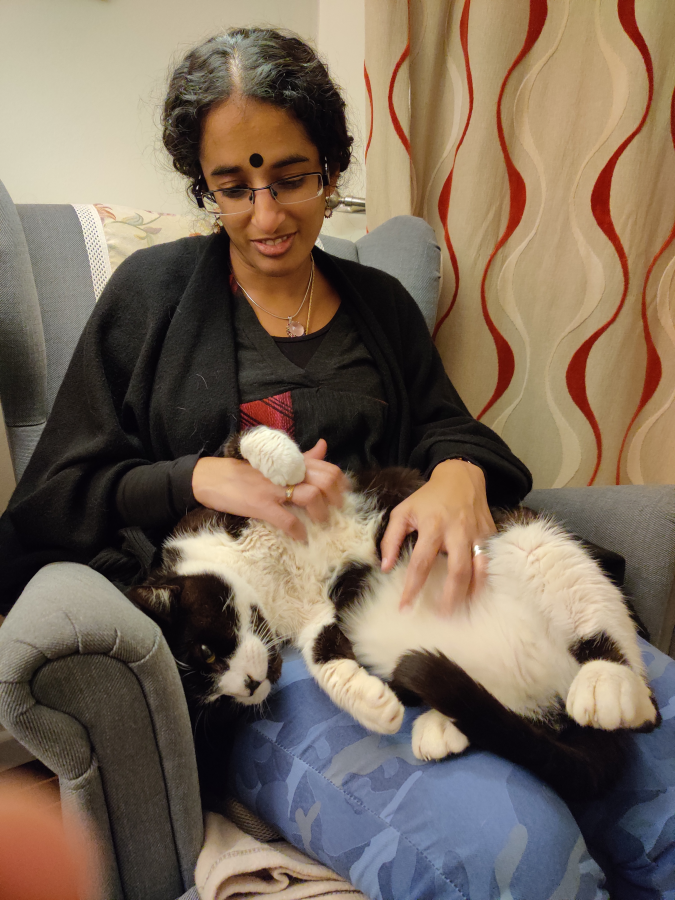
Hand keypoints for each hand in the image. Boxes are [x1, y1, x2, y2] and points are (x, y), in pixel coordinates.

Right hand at [192, 438, 349, 539]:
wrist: (211, 477)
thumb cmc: (244, 471)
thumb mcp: (274, 460)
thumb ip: (301, 456)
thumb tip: (323, 446)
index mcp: (290, 461)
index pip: (327, 466)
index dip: (340, 483)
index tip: (343, 496)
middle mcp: (285, 472)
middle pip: (325, 480)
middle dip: (335, 499)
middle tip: (335, 512)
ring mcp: (274, 488)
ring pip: (311, 497)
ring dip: (321, 514)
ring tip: (320, 524)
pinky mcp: (261, 504)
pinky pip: (287, 520)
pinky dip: (298, 531)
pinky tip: (301, 537)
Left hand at [380, 459, 495, 614]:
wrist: (461, 477)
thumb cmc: (428, 498)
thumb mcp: (403, 511)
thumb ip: (391, 539)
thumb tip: (386, 567)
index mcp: (432, 525)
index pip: (421, 562)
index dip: (412, 587)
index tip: (404, 607)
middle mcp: (457, 531)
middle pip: (457, 570)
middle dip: (450, 597)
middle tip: (442, 616)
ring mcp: (477, 534)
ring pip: (479, 569)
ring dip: (471, 593)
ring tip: (462, 611)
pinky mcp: (490, 535)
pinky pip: (490, 562)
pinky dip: (485, 581)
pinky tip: (477, 595)